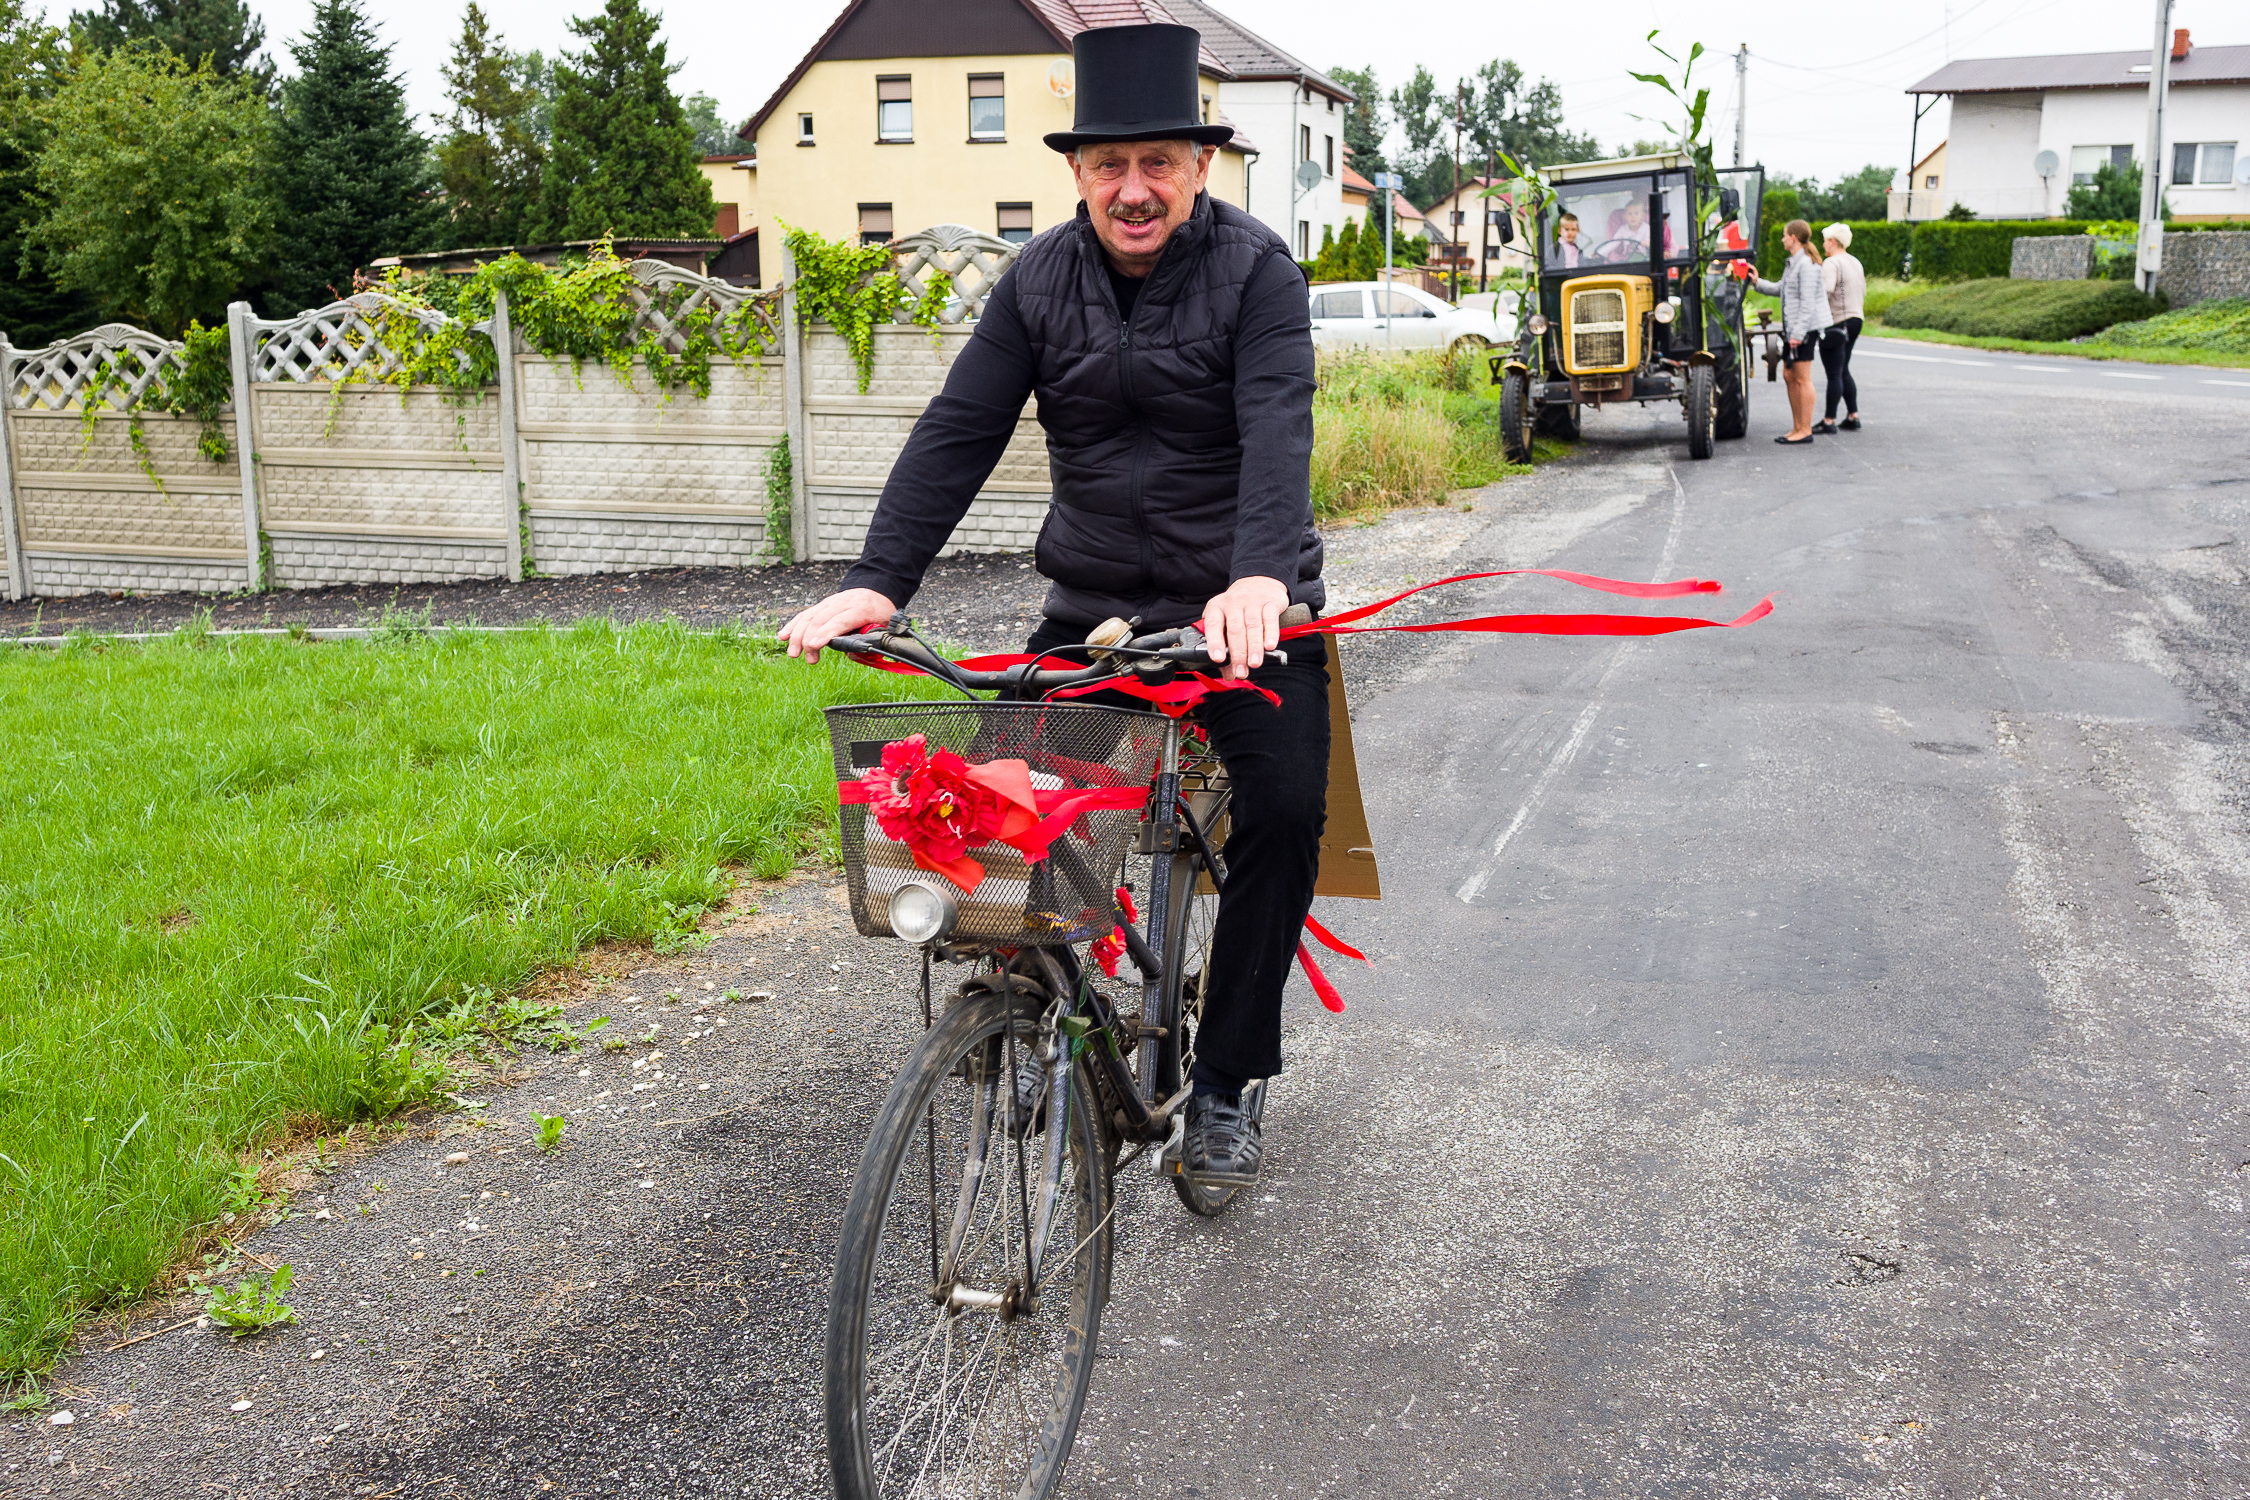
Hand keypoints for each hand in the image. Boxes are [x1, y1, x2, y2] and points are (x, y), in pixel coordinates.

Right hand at [779, 587, 897, 662]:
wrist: (875, 590)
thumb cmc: (880, 612)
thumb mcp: (884, 626)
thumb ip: (870, 640)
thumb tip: (852, 653)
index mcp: (861, 609)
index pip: (841, 620)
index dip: (827, 632)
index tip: (815, 645)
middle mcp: (843, 603)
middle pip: (820, 619)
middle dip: (809, 639)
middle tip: (808, 658)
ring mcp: (830, 603)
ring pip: (809, 616)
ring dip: (798, 635)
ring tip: (793, 653)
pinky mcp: (822, 605)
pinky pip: (805, 614)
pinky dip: (793, 625)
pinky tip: (783, 636)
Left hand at [1199, 575, 1289, 679]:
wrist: (1258, 582)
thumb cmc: (1238, 609)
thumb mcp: (1226, 622)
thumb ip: (1225, 647)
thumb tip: (1229, 674)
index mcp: (1216, 607)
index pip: (1213, 625)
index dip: (1215, 643)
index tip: (1218, 659)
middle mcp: (1233, 602)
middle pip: (1235, 629)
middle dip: (1238, 653)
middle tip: (1241, 671)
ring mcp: (1252, 601)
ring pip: (1253, 626)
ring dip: (1254, 647)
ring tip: (1254, 664)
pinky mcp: (1270, 602)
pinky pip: (1270, 619)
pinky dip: (1270, 634)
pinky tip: (1270, 647)